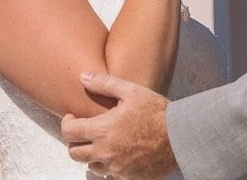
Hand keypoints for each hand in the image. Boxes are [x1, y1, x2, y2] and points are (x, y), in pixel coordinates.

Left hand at [61, 71, 178, 179]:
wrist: (181, 137)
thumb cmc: (156, 112)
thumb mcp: (131, 91)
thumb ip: (104, 83)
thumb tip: (82, 76)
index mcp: (102, 130)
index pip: (69, 132)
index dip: (66, 123)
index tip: (72, 117)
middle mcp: (104, 152)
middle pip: (74, 153)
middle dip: (74, 141)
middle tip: (83, 131)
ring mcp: (116, 168)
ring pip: (91, 166)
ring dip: (91, 155)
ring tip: (101, 143)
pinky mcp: (128, 177)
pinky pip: (109, 176)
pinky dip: (108, 166)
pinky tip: (116, 155)